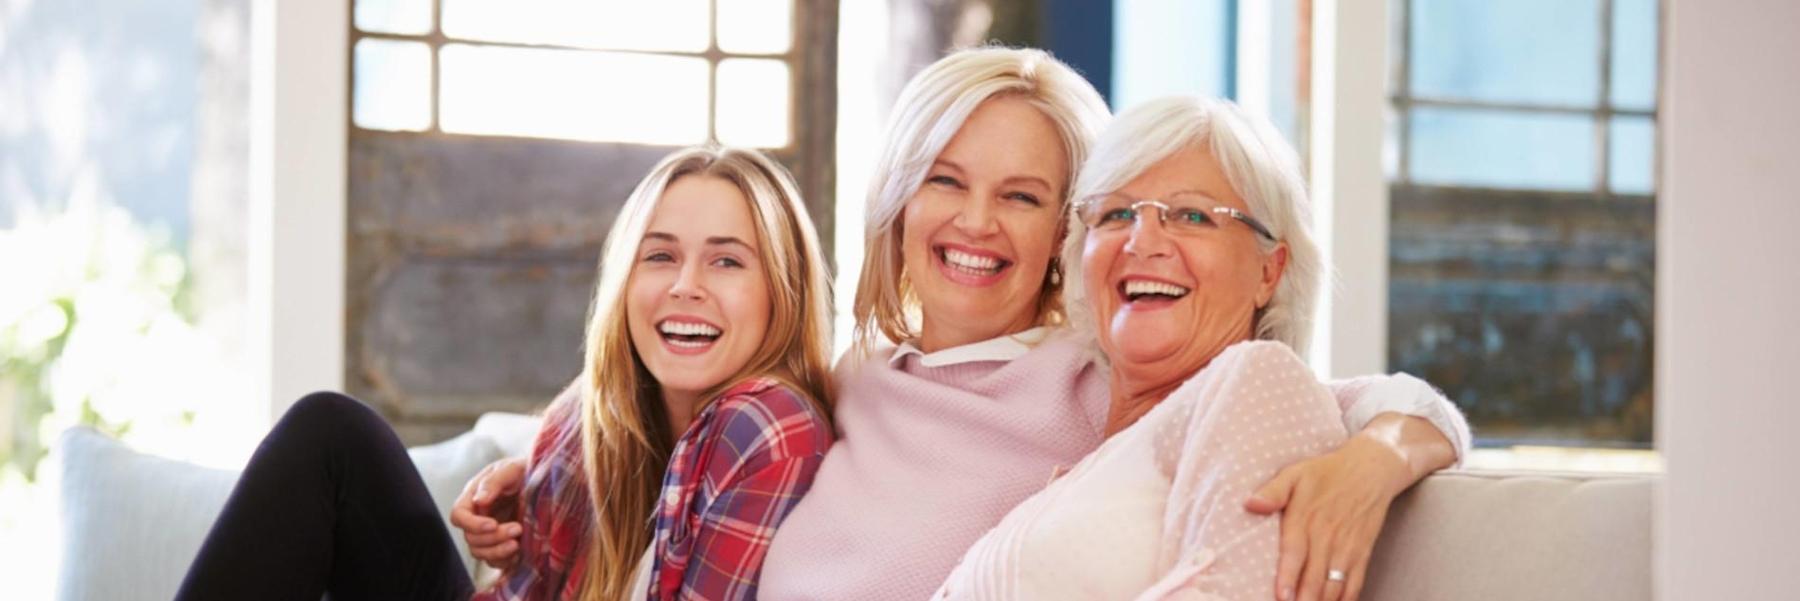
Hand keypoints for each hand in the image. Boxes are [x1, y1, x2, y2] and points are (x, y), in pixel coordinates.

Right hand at [450, 457, 528, 569]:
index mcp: (474, 496)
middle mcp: (478, 516)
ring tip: (517, 544)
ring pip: (480, 552)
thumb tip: (479, 501)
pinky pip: (495, 561)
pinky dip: (505, 561)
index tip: (493, 524)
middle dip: (493, 537)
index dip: (472, 524)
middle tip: (517, 528)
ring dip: (497, 552)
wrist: (548, 481)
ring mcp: (490, 532)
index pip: (459, 515)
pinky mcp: (503, 543)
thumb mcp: (512, 469)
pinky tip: (519, 552)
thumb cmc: (526, 470)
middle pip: (471, 538)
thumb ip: (494, 482)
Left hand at [1244, 435, 1412, 600]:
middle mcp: (1327, 535)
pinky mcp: (1362, 552)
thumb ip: (1273, 491)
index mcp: (1306, 518)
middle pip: (1314, 576)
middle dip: (1304, 598)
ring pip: (1334, 584)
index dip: (1288, 576)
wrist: (1370, 469)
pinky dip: (1346, 598)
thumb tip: (1250, 504)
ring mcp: (1347, 546)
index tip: (1281, 596)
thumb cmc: (1325, 473)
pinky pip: (1355, 582)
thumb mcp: (1295, 474)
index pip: (1295, 553)